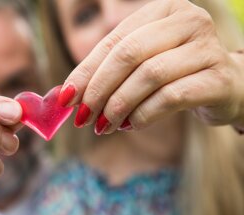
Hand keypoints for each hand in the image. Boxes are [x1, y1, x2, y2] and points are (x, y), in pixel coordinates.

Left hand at [60, 0, 243, 134]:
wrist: (226, 86)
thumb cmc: (175, 73)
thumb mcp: (140, 64)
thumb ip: (107, 72)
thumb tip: (65, 94)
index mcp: (163, 10)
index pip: (114, 40)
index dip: (86, 71)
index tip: (66, 99)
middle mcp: (188, 20)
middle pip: (129, 54)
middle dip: (100, 89)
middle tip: (84, 117)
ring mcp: (208, 48)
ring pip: (150, 75)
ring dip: (119, 106)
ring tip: (105, 125)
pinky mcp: (219, 78)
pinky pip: (171, 97)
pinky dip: (144, 115)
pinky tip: (131, 125)